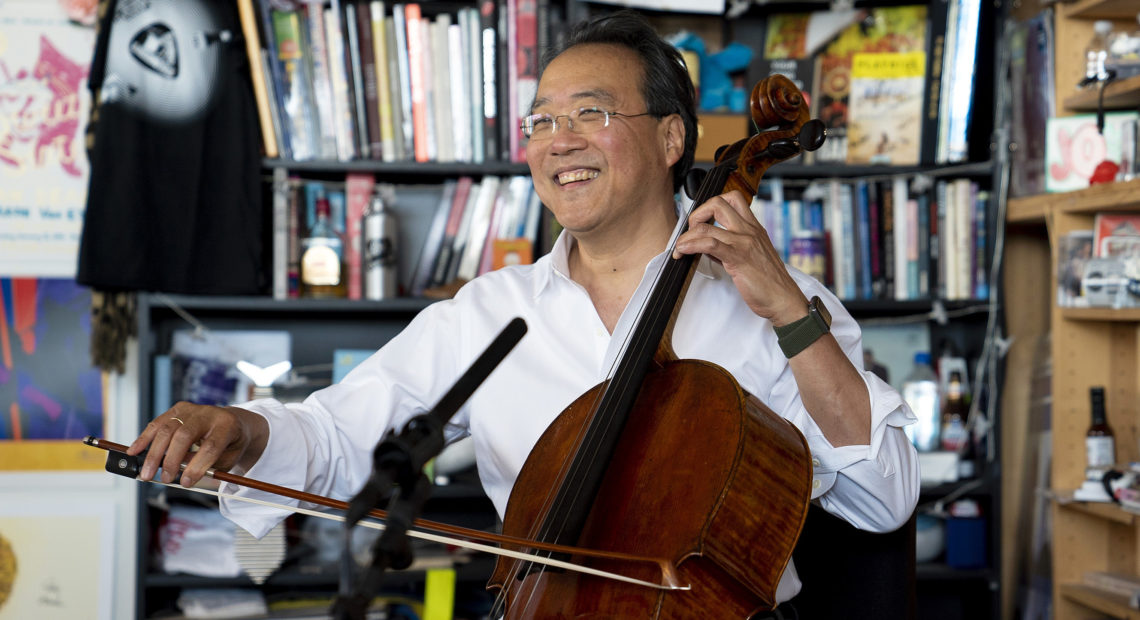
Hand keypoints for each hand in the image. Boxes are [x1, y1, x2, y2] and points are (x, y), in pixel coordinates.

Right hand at [128, 402, 266, 486]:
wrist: (233, 422)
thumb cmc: (230, 444)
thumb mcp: (228, 459)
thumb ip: (207, 466)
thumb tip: (179, 473)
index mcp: (227, 425)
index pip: (211, 446)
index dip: (197, 466)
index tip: (186, 482)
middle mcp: (209, 413)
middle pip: (185, 435)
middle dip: (171, 460)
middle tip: (165, 479)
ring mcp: (192, 409)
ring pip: (167, 429)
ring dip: (154, 453)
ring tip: (146, 473)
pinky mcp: (178, 409)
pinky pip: (157, 423)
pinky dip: (144, 438)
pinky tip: (134, 451)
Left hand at [672, 190, 807, 324]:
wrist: (784, 299)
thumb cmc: (769, 282)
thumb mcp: (750, 257)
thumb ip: (729, 248)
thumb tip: (706, 245)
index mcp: (754, 228)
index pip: (732, 199)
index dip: (711, 205)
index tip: (700, 222)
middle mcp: (749, 230)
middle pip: (718, 202)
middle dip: (696, 214)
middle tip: (690, 232)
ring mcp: (744, 242)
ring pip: (706, 226)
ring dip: (686, 236)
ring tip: (680, 247)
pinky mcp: (738, 258)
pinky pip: (708, 244)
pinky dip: (690, 245)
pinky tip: (683, 252)